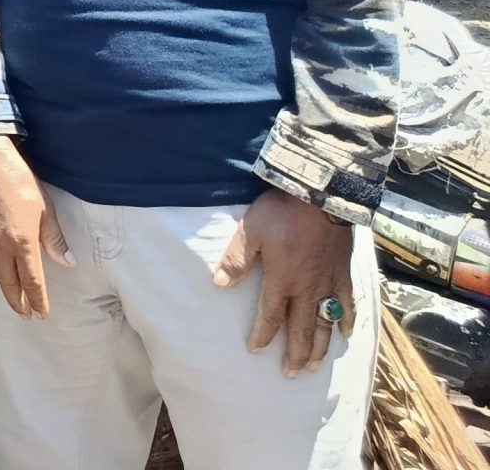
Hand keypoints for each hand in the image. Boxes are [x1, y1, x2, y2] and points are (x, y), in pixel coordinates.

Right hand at [0, 134, 70, 317]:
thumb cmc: (19, 181)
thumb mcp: (45, 208)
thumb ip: (55, 238)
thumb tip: (67, 263)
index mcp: (22, 242)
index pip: (31, 281)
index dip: (37, 300)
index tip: (42, 313)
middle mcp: (0, 246)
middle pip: (8, 284)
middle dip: (18, 303)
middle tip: (26, 315)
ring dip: (4, 288)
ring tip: (13, 296)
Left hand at [214, 187, 355, 377]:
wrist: (321, 196)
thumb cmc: (282, 212)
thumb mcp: (250, 231)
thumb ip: (236, 259)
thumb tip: (220, 285)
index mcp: (282, 280)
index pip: (271, 316)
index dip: (263, 334)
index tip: (255, 349)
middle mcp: (308, 289)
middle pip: (301, 328)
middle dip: (295, 352)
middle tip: (291, 373)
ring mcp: (329, 283)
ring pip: (325, 323)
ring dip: (319, 346)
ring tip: (314, 365)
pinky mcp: (344, 274)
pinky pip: (349, 304)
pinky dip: (348, 321)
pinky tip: (347, 334)